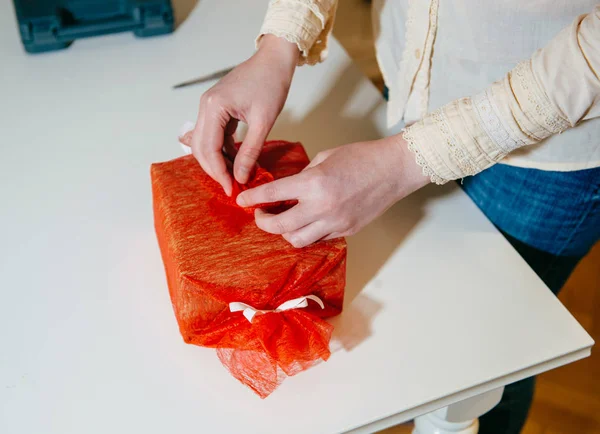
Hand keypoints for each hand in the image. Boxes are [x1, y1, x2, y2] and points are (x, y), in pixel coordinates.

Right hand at [190, 35, 298, 195]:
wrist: (274, 60)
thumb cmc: (271, 83)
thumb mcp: (263, 121)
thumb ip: (250, 151)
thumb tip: (241, 177)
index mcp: (213, 107)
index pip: (209, 149)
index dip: (219, 173)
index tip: (232, 190)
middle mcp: (205, 106)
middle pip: (201, 148)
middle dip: (216, 170)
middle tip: (234, 187)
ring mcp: (209, 107)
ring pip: (206, 143)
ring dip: (220, 162)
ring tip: (239, 176)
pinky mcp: (217, 109)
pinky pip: (215, 136)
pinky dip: (224, 150)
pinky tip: (239, 161)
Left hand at [236, 135, 429, 246]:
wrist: (393, 170)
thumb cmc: (361, 157)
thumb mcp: (325, 157)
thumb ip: (303, 176)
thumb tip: (287, 189)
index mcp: (314, 183)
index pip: (272, 195)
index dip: (252, 199)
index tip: (242, 201)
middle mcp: (322, 207)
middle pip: (279, 226)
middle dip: (263, 222)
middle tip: (260, 215)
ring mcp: (335, 223)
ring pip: (297, 240)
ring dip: (285, 231)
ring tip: (284, 219)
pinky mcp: (346, 231)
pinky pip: (318, 239)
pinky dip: (307, 232)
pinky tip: (307, 221)